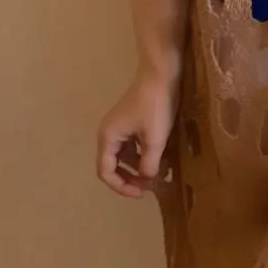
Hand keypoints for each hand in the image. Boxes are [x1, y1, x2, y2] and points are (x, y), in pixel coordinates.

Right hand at [97, 65, 180, 199]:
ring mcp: (120, 127)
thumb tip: (147, 179)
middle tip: (148, 188)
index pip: (105, 171)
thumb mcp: (155, 139)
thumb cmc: (156, 106)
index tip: (141, 193)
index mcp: (108, 137)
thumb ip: (149, 164)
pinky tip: (158, 159)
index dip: (121, 186)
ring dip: (136, 168)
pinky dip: (142, 156)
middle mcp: (109, 133)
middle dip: (129, 179)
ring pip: (124, 156)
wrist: (161, 74)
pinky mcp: (131, 122)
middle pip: (112, 165)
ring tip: (156, 176)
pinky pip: (132, 146)